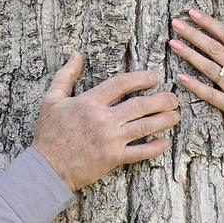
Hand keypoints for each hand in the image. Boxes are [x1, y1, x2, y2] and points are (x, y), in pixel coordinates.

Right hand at [32, 53, 180, 191]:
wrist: (47, 167)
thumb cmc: (48, 133)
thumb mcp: (52, 99)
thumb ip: (66, 76)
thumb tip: (76, 54)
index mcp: (90, 102)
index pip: (122, 84)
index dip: (141, 78)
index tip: (155, 77)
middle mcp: (103, 119)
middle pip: (140, 105)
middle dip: (161, 99)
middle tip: (174, 97)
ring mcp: (110, 140)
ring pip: (145, 127)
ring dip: (164, 120)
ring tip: (176, 115)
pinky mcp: (113, 159)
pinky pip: (140, 152)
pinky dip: (155, 148)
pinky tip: (166, 142)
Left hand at [170, 10, 223, 142]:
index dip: (209, 23)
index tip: (193, 13)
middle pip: (214, 48)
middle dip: (193, 34)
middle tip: (176, 24)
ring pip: (209, 67)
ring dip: (189, 54)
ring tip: (173, 44)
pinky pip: (210, 94)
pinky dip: (195, 85)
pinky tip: (181, 77)